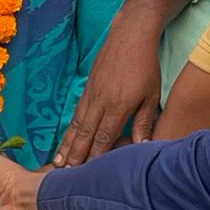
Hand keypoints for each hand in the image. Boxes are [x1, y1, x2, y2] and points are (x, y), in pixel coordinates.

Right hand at [53, 14, 161, 166]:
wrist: (130, 35)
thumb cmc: (146, 66)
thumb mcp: (152, 95)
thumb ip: (143, 122)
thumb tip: (141, 147)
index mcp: (117, 105)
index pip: (103, 137)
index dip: (94, 157)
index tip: (86, 174)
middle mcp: (100, 101)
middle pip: (84, 133)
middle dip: (74, 155)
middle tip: (63, 174)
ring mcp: (91, 93)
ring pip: (76, 124)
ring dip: (67, 144)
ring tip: (57, 161)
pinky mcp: (87, 87)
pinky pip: (76, 112)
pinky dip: (69, 128)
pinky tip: (66, 137)